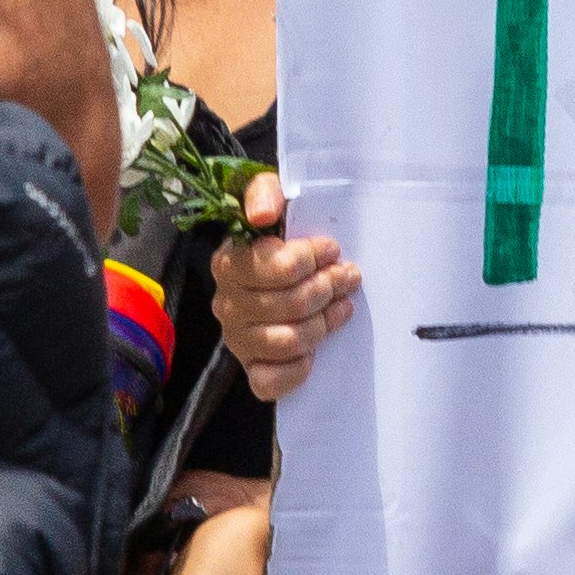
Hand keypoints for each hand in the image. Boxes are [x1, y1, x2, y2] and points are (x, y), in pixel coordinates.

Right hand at [213, 169, 356, 398]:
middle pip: (288, 304)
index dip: (312, 258)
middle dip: (328, 288)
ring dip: (322, 324)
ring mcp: (237, 339)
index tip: (331, 249)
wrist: (277, 267)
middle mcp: (226, 304)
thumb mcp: (268, 198)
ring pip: (285, 341)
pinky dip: (296, 370)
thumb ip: (263, 191)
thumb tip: (264, 214)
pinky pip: (268, 382)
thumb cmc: (278, 234)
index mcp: (228, 263)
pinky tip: (314, 352)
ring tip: (341, 307)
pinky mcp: (250, 367)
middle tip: (348, 277)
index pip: (277, 267)